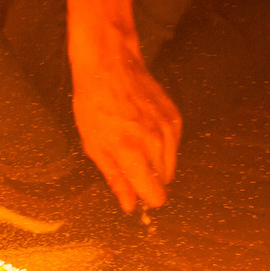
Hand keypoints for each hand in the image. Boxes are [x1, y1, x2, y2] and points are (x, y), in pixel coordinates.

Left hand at [70, 44, 180, 212]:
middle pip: (164, 183)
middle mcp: (157, 145)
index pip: (156, 196)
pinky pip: (174, 146)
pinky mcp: (176, 117)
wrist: (109, 65)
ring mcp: (170, 130)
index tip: (133, 187)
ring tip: (134, 142)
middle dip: (148, 178)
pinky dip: (162, 146)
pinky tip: (144, 130)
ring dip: (156, 162)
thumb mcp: (94, 146)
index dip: (144, 196)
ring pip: (171, 165)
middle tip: (128, 159)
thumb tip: (129, 205)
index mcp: (133, 155)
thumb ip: (116, 179)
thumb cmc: (93, 105)